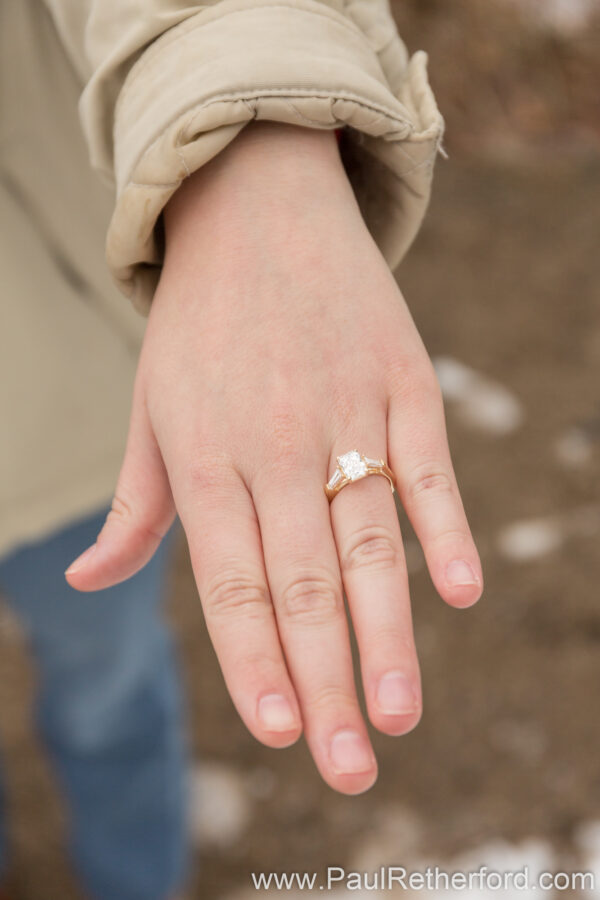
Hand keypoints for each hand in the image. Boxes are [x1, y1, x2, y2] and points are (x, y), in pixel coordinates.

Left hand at [65, 122, 482, 794]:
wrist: (258, 208)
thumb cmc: (199, 324)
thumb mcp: (149, 407)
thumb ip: (136, 505)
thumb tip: (88, 582)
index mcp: (205, 457)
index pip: (230, 584)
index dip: (253, 661)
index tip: (277, 733)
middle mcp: (273, 444)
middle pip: (303, 583)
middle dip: (324, 682)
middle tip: (350, 769)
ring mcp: (344, 412)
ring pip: (368, 542)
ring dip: (387, 635)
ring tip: (400, 713)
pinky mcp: (400, 383)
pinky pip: (425, 466)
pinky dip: (443, 528)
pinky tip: (456, 593)